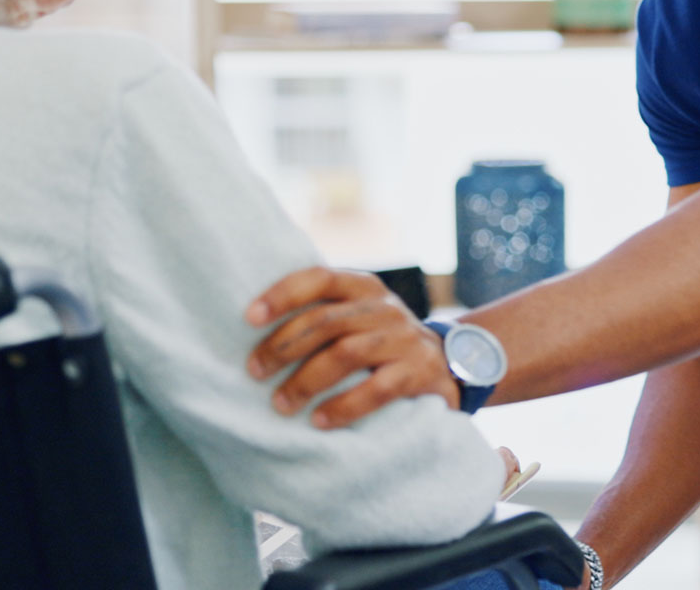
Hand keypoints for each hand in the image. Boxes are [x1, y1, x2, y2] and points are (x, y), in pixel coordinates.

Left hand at [245, 266, 458, 426]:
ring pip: (345, 354)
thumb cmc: (384, 340)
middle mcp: (384, 307)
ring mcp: (404, 338)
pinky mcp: (418, 373)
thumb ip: (325, 311)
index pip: (319, 278)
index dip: (282, 295)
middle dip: (283, 347)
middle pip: (325, 321)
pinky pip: (376, 389)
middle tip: (254, 372)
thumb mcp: (360, 314)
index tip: (248, 317)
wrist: (451, 363)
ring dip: (306, 381)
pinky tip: (319, 421)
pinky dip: (344, 406)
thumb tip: (255, 322)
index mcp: (363, 286)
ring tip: (280, 404)